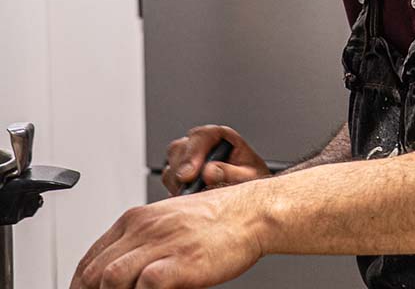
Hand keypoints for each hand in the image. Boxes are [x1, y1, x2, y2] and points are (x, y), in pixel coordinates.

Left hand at [71, 183, 265, 287]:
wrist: (252, 213)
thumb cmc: (220, 220)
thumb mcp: (172, 222)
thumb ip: (146, 241)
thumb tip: (125, 274)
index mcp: (138, 218)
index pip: (90, 258)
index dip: (81, 284)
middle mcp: (144, 228)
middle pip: (93, 272)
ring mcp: (160, 245)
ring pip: (108, 279)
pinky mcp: (177, 263)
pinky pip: (142, 287)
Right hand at [163, 125, 269, 195]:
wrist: (250, 198)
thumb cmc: (252, 181)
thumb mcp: (249, 178)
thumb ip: (230, 173)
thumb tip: (209, 172)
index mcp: (222, 138)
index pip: (203, 135)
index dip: (194, 152)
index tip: (190, 174)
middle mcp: (203, 146)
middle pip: (180, 148)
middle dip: (182, 169)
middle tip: (188, 187)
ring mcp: (190, 161)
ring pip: (171, 165)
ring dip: (177, 182)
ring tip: (194, 195)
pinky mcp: (182, 178)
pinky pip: (169, 182)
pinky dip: (176, 191)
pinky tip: (190, 200)